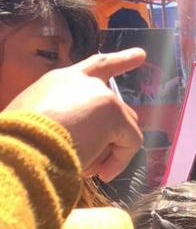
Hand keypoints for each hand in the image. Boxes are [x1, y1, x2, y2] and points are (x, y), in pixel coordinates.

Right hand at [3, 49, 146, 180]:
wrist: (23, 147)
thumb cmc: (22, 140)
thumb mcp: (39, 120)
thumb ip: (65, 118)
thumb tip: (84, 138)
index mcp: (60, 81)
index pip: (96, 66)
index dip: (120, 61)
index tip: (142, 56)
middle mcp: (83, 82)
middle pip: (116, 105)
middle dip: (118, 130)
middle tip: (101, 163)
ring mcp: (101, 95)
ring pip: (123, 127)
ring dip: (108, 152)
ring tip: (85, 168)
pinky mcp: (114, 113)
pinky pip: (131, 142)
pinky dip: (119, 162)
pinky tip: (100, 173)